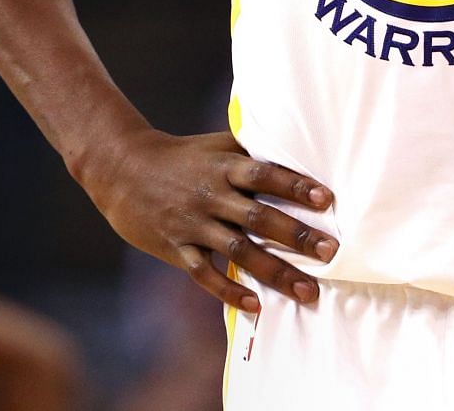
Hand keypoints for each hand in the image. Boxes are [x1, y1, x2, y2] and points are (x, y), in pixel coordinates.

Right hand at [78, 128, 336, 313]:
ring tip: (308, 290)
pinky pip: (205, 273)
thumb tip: (296, 150)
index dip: (294, 186)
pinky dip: (229, 290)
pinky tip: (255, 305)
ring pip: (239, 251)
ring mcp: (193, 224)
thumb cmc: (180, 157)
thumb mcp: (214, 147)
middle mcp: (210, 196)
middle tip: (331, 252)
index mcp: (222, 167)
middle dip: (296, 236)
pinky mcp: (176, 248)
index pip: (264, 175)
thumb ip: (250, 153)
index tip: (326, 200)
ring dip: (275, 272)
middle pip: (258, 217)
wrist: (122, 170)